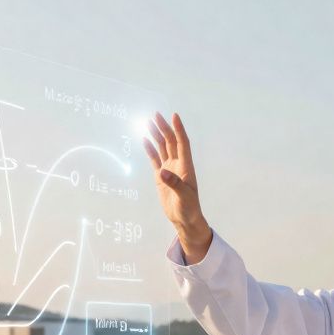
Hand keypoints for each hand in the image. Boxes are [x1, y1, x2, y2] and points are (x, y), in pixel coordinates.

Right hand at [142, 112, 209, 257]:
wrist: (184, 219)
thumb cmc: (188, 208)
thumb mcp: (184, 197)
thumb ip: (174, 184)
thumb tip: (162, 172)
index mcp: (186, 166)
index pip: (183, 143)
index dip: (179, 129)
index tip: (174, 115)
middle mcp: (178, 164)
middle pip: (171, 142)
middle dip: (164, 128)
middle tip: (155, 115)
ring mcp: (169, 169)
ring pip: (163, 148)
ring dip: (157, 135)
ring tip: (149, 122)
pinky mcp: (161, 176)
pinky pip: (155, 159)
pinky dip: (150, 149)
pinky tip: (145, 139)